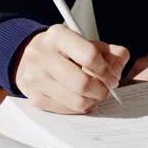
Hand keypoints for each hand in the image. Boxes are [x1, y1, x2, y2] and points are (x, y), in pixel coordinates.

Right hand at [12, 24, 129, 113]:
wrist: (24, 57)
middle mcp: (42, 55)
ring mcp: (36, 77)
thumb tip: (122, 59)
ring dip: (91, 102)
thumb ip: (106, 50)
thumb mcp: (81, 42)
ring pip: (76, 101)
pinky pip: (65, 110)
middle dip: (101, 91)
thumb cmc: (59, 50)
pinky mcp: (34, 96)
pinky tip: (78, 98)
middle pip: (82, 83)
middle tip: (105, 90)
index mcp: (57, 36)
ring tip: (93, 95)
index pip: (89, 55)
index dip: (107, 71)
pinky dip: (77, 108)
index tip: (112, 78)